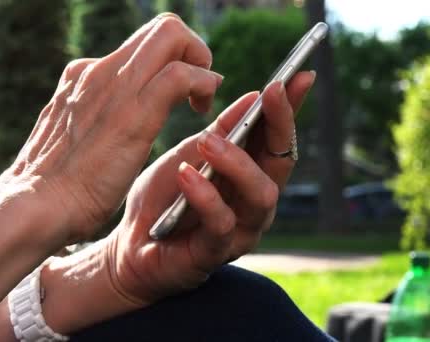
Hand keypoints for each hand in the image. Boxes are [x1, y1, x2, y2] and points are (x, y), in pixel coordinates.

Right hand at [0, 14, 222, 244]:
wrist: (34, 206)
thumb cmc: (52, 187)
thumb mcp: (68, 139)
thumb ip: (86, 121)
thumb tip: (105, 125)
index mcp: (82, 77)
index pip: (137, 46)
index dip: (168, 63)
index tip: (178, 96)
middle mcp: (98, 71)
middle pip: (161, 27)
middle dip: (192, 50)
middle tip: (198, 90)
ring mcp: (114, 88)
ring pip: (172, 36)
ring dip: (201, 64)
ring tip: (201, 102)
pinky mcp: (133, 114)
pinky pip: (181, 76)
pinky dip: (203, 84)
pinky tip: (202, 111)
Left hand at [103, 71, 315, 303]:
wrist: (130, 244)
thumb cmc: (163, 197)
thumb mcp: (188, 154)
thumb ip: (220, 132)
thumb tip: (253, 96)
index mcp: (249, 175)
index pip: (277, 139)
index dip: (290, 108)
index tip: (299, 74)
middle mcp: (254, 203)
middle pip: (282, 163)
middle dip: (279, 125)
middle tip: (267, 93)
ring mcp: (240, 230)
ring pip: (261, 194)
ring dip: (237, 162)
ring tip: (207, 142)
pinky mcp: (214, 253)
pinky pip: (221, 222)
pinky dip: (205, 195)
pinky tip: (185, 174)